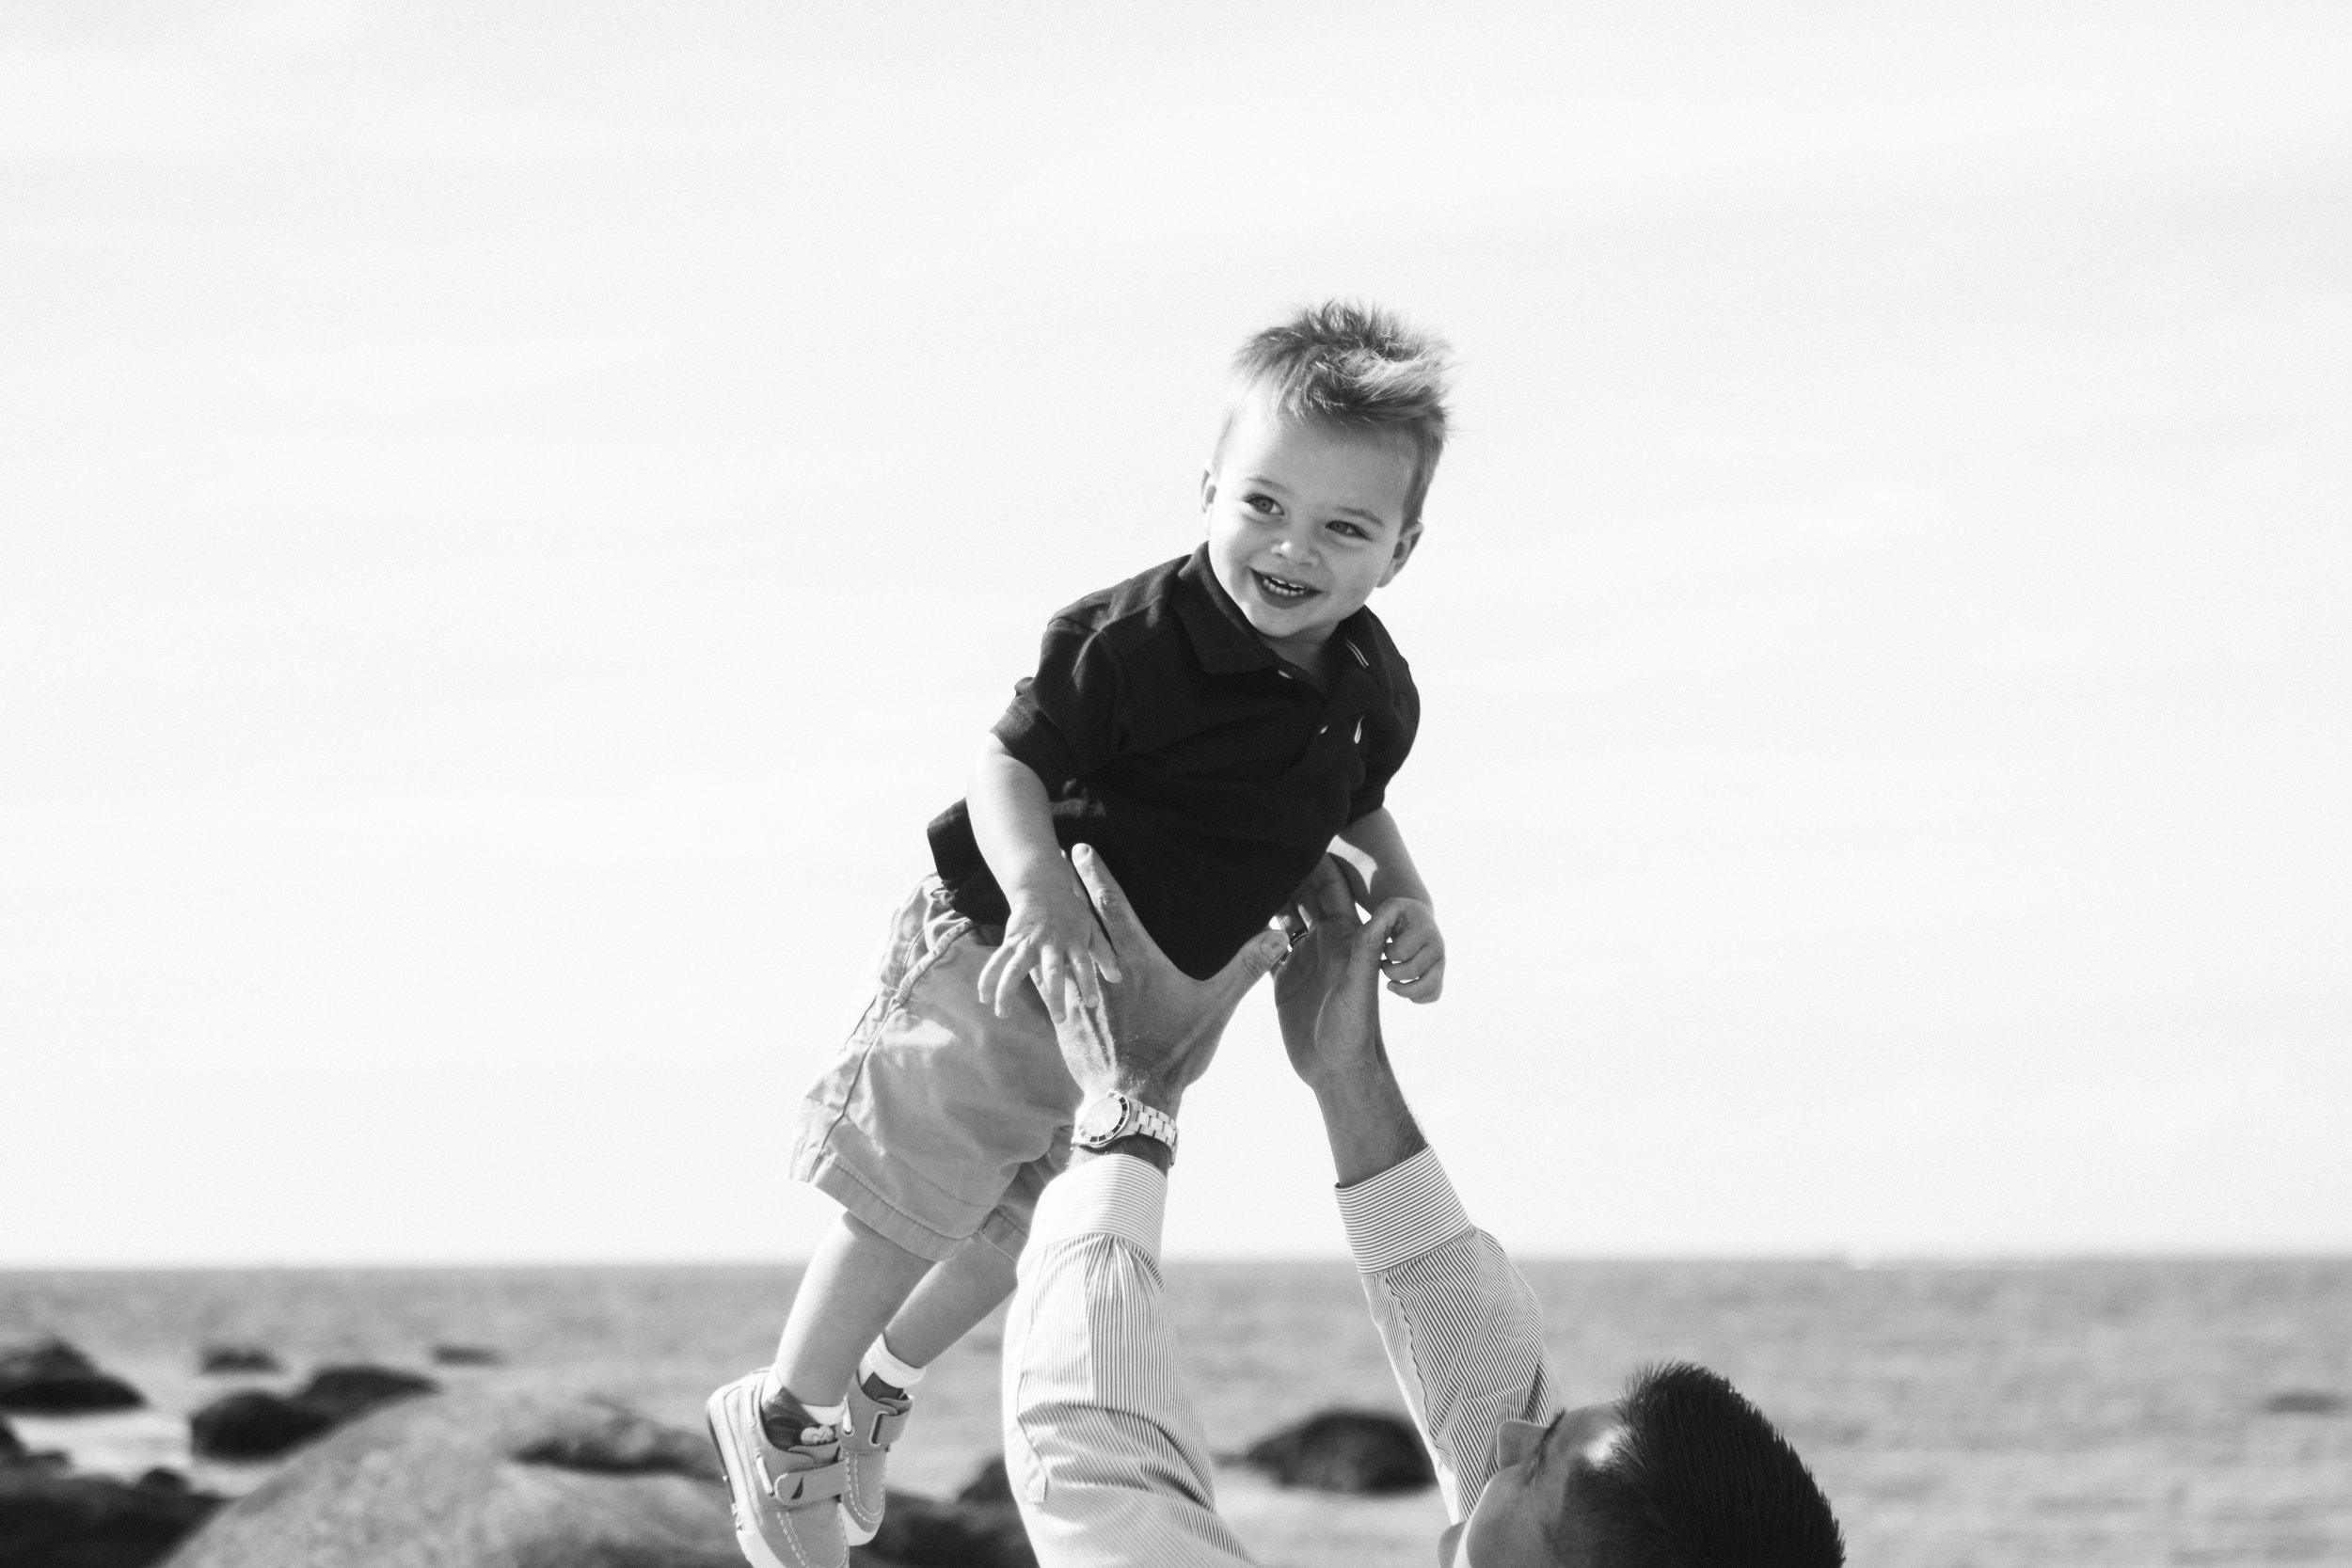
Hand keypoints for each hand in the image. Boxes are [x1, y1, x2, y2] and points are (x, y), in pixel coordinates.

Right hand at [978, 872, 1123, 1021]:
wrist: (1041, 888)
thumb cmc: (1070, 913)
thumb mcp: (1091, 929)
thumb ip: (1103, 954)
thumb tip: (1118, 979)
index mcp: (1072, 941)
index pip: (1083, 964)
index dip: (1088, 982)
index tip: (1092, 1003)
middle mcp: (1050, 944)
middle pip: (1052, 972)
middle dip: (1056, 996)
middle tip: (1059, 1019)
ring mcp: (1027, 943)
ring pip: (1014, 969)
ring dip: (1007, 991)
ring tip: (1002, 1014)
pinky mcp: (1011, 941)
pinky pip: (997, 962)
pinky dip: (987, 978)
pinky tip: (982, 997)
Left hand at [1053, 844, 1288, 1113]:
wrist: (1134, 1097)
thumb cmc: (1176, 1051)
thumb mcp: (1216, 1008)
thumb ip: (1246, 968)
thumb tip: (1279, 936)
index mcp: (1137, 962)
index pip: (1112, 908)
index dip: (1097, 876)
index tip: (1081, 850)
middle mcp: (1102, 972)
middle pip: (1079, 920)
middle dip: (1066, 890)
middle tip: (1051, 863)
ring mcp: (1079, 996)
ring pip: (1057, 950)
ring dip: (1049, 926)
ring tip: (1038, 906)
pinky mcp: (1064, 1021)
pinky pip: (1045, 986)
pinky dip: (1036, 967)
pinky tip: (1025, 961)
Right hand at [1272, 858, 1426, 1183]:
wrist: (1339, 1070)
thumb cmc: (1357, 1031)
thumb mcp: (1361, 986)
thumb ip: (1370, 948)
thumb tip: (1387, 908)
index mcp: (1346, 937)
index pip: (1331, 889)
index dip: (1318, 862)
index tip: (1299, 835)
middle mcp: (1325, 943)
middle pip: (1304, 897)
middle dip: (1287, 872)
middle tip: (1261, 845)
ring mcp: (1304, 961)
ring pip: (1283, 918)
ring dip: (1268, 898)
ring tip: (1243, 873)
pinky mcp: (1285, 981)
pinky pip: (1266, 948)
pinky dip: (1253, 932)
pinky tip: (1234, 917)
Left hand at [1377, 900, 1444, 1002]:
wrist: (1418, 919)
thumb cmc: (1399, 915)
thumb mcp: (1388, 909)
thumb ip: (1379, 918)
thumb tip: (1374, 932)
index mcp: (1425, 929)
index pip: (1401, 952)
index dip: (1387, 954)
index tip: (1383, 948)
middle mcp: (1437, 946)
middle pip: (1413, 971)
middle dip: (1391, 971)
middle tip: (1384, 964)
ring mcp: (1441, 962)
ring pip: (1427, 987)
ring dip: (1403, 990)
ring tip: (1390, 983)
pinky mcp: (1440, 974)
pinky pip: (1433, 995)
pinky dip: (1416, 997)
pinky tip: (1402, 989)